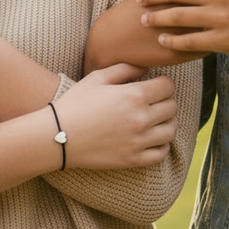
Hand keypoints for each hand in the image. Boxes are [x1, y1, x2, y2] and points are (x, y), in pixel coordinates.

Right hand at [54, 63, 177, 168]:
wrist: (57, 136)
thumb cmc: (75, 103)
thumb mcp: (97, 77)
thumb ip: (125, 68)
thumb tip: (146, 68)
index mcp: (134, 95)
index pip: (168, 87)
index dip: (164, 83)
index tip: (157, 84)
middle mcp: (141, 118)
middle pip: (172, 107)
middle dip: (166, 100)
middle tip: (155, 100)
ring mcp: (138, 141)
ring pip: (170, 130)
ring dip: (167, 122)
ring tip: (156, 118)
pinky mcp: (133, 159)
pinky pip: (161, 153)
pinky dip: (162, 145)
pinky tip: (152, 138)